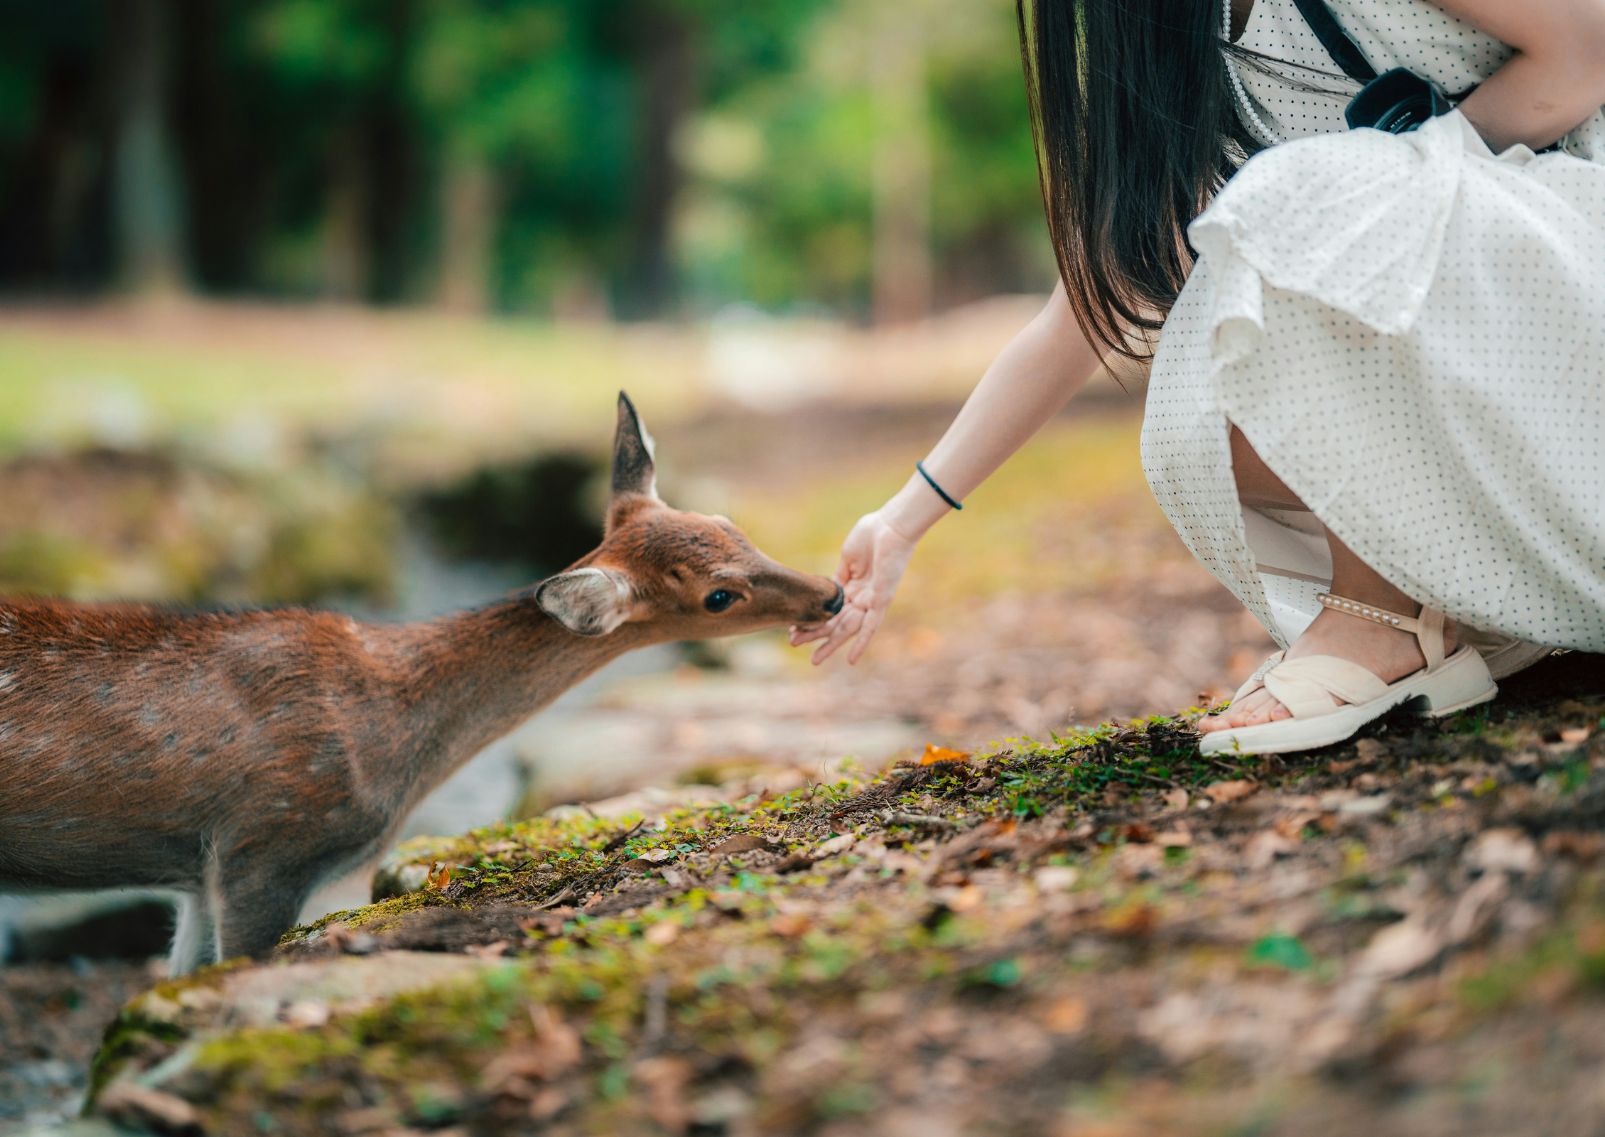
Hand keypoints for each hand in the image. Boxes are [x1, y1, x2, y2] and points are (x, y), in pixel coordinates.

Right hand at [789, 510, 916, 664]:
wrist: (891, 525)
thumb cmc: (872, 534)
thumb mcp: (848, 557)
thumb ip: (839, 575)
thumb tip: (827, 589)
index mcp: (853, 586)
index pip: (830, 608)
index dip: (813, 618)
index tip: (793, 626)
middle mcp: (862, 598)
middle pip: (836, 622)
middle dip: (815, 634)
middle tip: (793, 644)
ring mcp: (872, 601)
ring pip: (848, 628)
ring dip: (831, 644)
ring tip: (814, 659)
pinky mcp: (881, 600)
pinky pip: (872, 626)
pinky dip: (862, 643)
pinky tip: (851, 659)